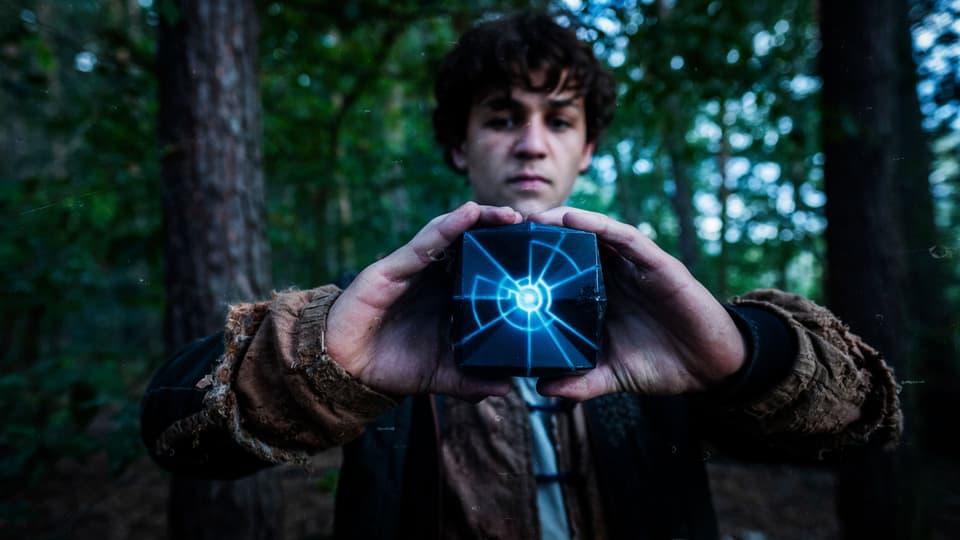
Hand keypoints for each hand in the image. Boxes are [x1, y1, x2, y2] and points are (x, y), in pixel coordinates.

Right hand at [324, 202, 521, 399]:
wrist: (347, 369)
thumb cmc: (393, 363)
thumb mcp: (442, 374)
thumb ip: (472, 380)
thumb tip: (508, 387)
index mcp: (450, 295)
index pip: (485, 266)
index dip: (511, 255)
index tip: (542, 252)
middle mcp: (436, 276)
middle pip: (473, 242)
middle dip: (502, 229)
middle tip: (534, 224)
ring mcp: (415, 268)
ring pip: (452, 232)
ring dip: (481, 219)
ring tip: (508, 215)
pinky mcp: (393, 267)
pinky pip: (425, 242)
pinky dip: (448, 226)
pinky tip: (467, 214)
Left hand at [527, 207, 746, 399]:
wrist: (710, 368)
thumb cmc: (662, 364)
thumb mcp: (611, 374)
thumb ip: (580, 381)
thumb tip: (541, 389)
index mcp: (599, 295)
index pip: (561, 270)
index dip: (533, 260)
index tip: (499, 258)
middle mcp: (614, 275)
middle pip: (573, 245)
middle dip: (542, 234)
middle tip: (506, 228)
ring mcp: (635, 266)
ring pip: (595, 233)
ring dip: (564, 221)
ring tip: (534, 218)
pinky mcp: (657, 264)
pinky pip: (625, 238)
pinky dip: (599, 225)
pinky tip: (574, 220)